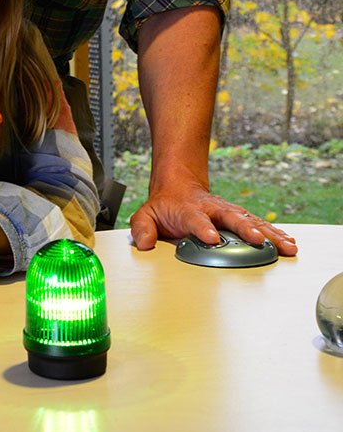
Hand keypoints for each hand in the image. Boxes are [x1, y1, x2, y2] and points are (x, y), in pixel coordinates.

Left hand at [130, 180, 297, 255]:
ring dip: (268, 233)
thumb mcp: (146, 214)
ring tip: (285, 245)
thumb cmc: (166, 205)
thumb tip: (144, 243)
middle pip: (230, 217)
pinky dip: (275, 234)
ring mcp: (227, 212)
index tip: (211, 239)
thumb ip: (142, 228)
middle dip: (244, 228)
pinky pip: (259, 225)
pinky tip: (289, 243)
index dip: (202, 228)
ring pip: (250, 221)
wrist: (180, 185)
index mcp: (188, 210)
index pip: (194, 218)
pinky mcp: (239, 218)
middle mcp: (212, 209)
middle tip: (256, 239)